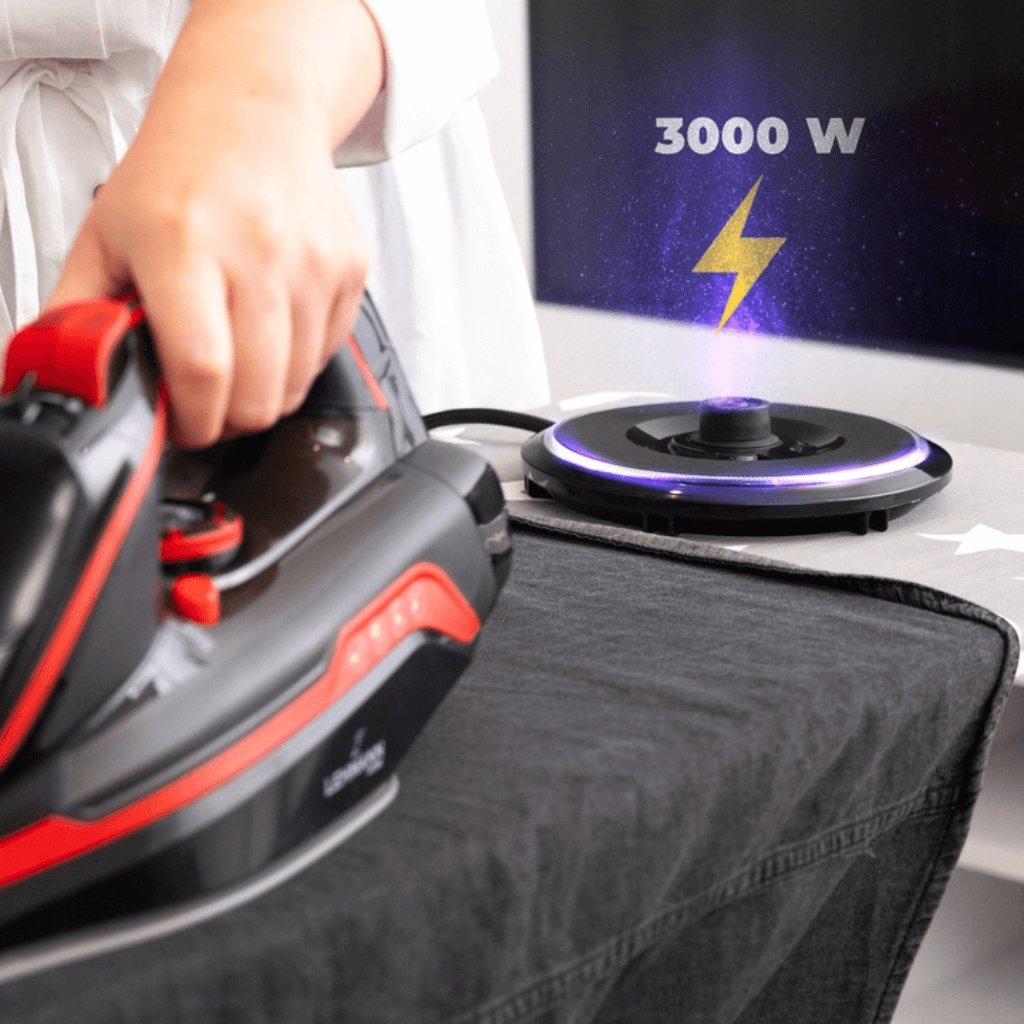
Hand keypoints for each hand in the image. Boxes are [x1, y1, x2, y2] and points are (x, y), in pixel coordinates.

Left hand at [45, 0, 384, 447]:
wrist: (252, 115)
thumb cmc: (179, 173)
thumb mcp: (105, 236)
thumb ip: (80, 313)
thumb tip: (77, 378)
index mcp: (183, 244)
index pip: (201, 368)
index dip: (194, 420)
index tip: (184, 426)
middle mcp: (255, 251)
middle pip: (258, 393)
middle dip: (230, 420)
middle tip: (210, 404)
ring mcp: (312, 263)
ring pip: (297, 384)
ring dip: (265, 395)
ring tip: (239, 364)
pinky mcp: (349, 269)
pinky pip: (329, 353)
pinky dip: (300, 362)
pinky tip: (273, 330)